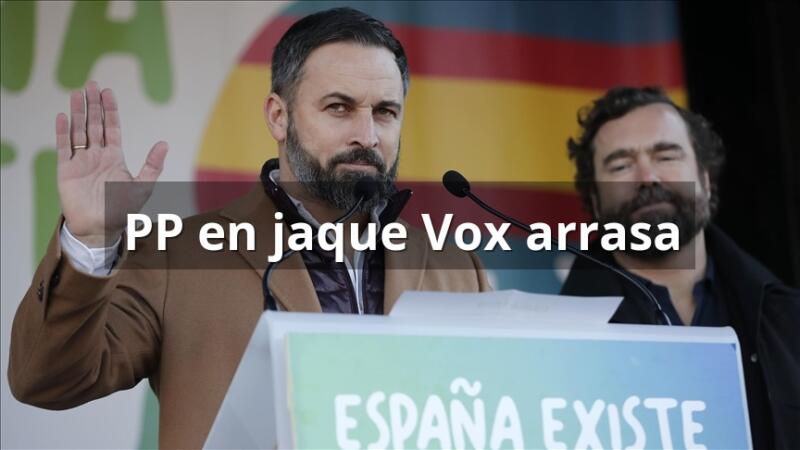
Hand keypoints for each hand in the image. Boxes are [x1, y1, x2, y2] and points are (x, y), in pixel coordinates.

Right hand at [56, 81, 167, 247]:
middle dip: (93, 105)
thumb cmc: (122, 210)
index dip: (109, 110)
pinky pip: (64, 147)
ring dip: (77, 113)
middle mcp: (97, 156)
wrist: (100, 228)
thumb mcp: (142, 186)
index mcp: (114, 157)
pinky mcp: (66, 170)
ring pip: (79, 131)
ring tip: (77, 93)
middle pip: (94, 124)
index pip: (111, 128)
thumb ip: (153, 165)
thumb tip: (165, 143)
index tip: (108, 92)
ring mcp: (81, 162)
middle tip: (92, 84)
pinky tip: (63, 116)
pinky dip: (63, 132)